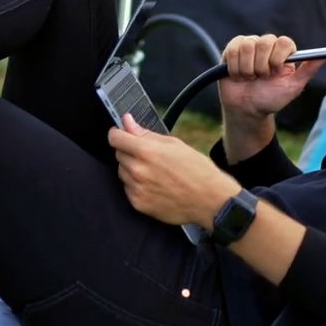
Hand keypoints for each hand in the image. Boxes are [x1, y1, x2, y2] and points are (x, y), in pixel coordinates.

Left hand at [108, 115, 241, 226]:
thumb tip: (127, 121)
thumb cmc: (197, 169)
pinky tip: (154, 185)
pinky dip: (136, 186)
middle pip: (118, 155)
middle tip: (148, 155)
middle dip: (128, 151)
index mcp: (147, 151)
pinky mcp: (138, 204)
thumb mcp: (174, 144)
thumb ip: (146, 134)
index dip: (117, 134)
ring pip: (122, 172)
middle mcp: (138, 170)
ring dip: (131, 169)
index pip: (115, 138)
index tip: (121, 134)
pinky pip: (128, 189)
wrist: (210, 200)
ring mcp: (137, 189)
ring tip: (154, 172)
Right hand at [217, 34, 312, 119]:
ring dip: (248, 69)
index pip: (284, 42)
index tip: (275, 71)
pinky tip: (238, 76)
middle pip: (265, 41)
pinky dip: (236, 68)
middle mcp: (267, 45)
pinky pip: (233, 50)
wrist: (247, 109)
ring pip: (248, 46)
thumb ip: (308, 70)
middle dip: (262, 66)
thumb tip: (325, 57)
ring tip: (250, 79)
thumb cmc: (271, 99)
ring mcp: (249, 46)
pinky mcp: (232, 49)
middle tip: (262, 78)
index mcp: (283, 52)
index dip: (278, 57)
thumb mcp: (293, 87)